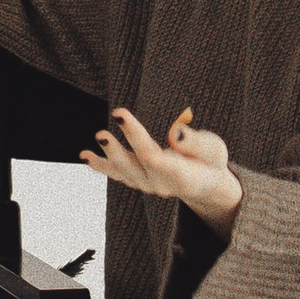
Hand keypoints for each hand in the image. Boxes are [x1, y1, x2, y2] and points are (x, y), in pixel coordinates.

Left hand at [81, 103, 241, 226]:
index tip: (119, 113)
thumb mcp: (213, 149)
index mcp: (182, 175)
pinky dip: (102, 166)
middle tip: (100, 133)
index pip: (154, 156)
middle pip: (136, 165)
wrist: (207, 183)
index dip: (135, 136)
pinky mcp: (140, 181)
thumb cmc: (210, 160)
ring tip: (86, 151)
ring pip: (124, 172)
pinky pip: (119, 175)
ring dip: (104, 160)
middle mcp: (162, 184)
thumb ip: (196, 143)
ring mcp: (148, 185)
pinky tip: (86, 156)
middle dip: (116, 150)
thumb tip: (174, 132)